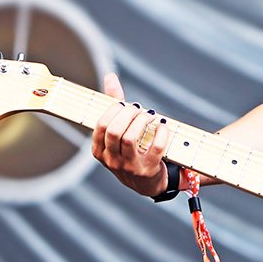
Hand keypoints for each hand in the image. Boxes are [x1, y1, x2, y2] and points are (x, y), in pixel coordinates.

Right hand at [91, 73, 170, 196]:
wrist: (147, 184)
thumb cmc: (130, 152)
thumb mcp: (118, 133)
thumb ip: (113, 105)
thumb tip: (110, 77)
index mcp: (100, 151)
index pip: (101, 126)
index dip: (114, 111)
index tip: (125, 105)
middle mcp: (112, 161)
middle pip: (115, 130)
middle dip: (128, 114)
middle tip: (138, 109)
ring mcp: (129, 167)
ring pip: (131, 138)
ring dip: (142, 121)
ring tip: (150, 116)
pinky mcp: (148, 170)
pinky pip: (155, 147)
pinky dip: (161, 132)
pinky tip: (162, 126)